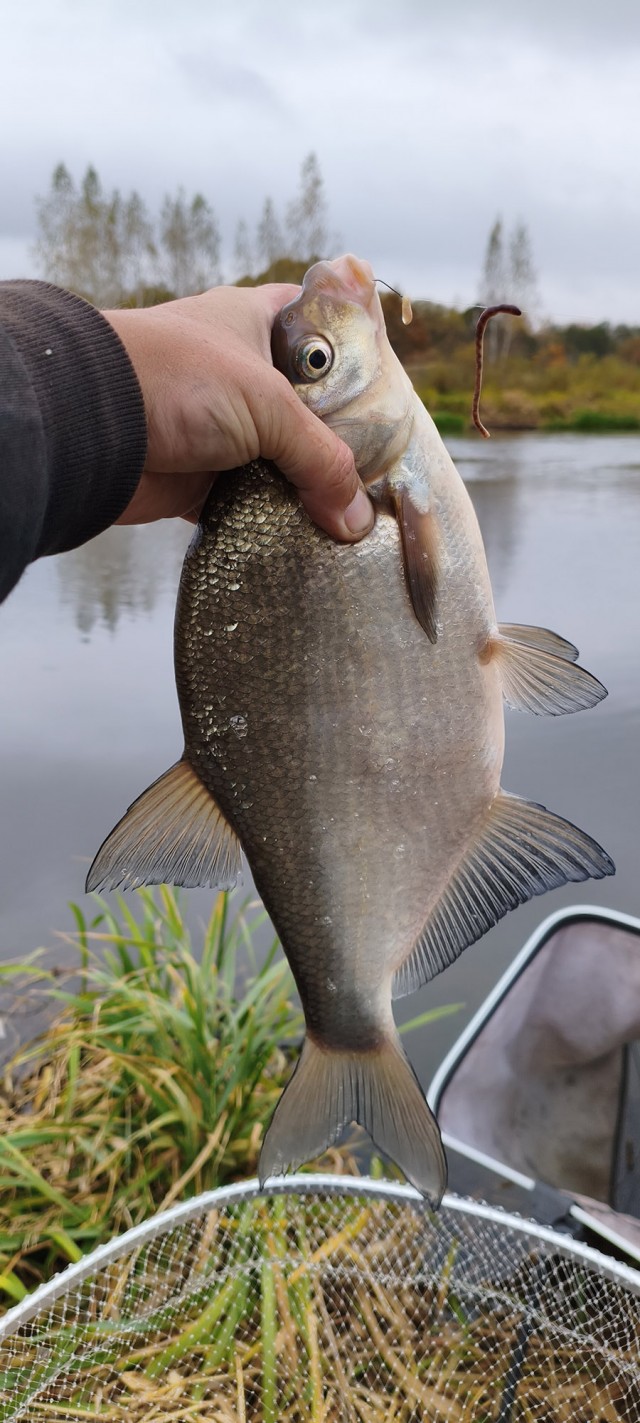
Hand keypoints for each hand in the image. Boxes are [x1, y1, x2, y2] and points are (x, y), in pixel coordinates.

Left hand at [104, 285, 373, 540]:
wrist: (91, 428)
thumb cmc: (174, 379)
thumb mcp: (268, 407)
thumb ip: (321, 460)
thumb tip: (354, 520)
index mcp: (253, 322)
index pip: (317, 323)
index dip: (352, 350)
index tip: (388, 388)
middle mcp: (237, 370)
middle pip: (305, 406)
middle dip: (337, 440)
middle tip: (378, 469)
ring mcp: (218, 425)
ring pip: (278, 459)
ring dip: (304, 487)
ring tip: (349, 513)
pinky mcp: (198, 476)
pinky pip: (248, 502)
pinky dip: (270, 519)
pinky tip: (304, 536)